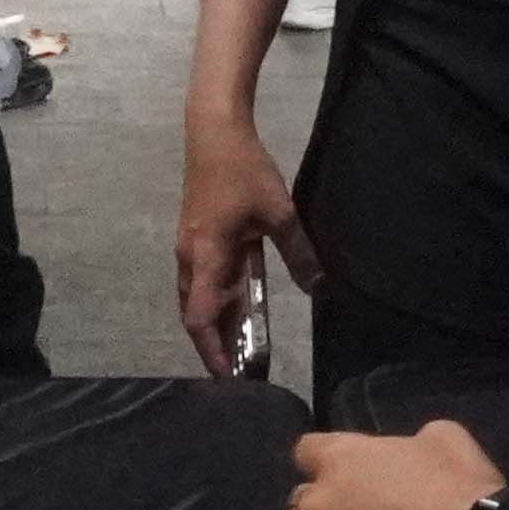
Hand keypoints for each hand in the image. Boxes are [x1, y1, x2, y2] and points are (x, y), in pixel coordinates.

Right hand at [178, 111, 319, 376]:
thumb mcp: (279, 212)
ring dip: (217, 323)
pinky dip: (219, 300)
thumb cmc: (244, 170)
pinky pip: (204, 280)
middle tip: (240, 372)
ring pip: (197, 297)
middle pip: (195, 313)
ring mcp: (191, 248)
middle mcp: (190, 258)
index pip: (198, 317)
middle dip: (214, 345)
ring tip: (242, 349)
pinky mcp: (198, 238)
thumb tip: (317, 288)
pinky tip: (243, 308)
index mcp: (205, 256)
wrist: (214, 132)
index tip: (227, 377)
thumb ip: (297, 252)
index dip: (211, 350)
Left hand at [290, 418, 499, 509]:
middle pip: (307, 504)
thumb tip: (408, 455)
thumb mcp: (443, 438)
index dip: (329, 458)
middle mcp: (321, 509)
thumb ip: (408, 444)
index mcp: (339, 461)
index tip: (352, 467)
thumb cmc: (459, 487)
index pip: (306, 450)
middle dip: (330, 505)